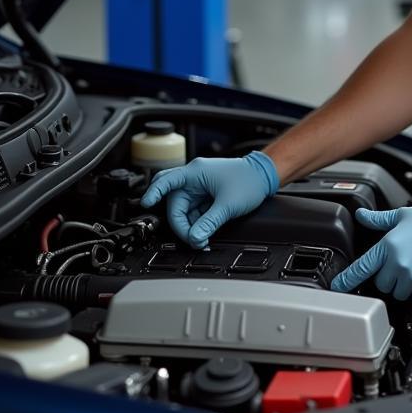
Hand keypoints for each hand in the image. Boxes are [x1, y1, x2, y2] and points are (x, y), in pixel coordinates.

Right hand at [139, 151, 279, 248]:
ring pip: (183, 211)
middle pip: (174, 204)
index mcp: (195, 173)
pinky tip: (204, 234)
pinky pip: (193, 212)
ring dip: (189, 226)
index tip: (146, 204)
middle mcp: (194, 178)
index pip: (165, 181)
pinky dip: (196, 224)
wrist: (265, 176)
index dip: (153, 193)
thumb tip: (195, 238)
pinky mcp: (205, 196)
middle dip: (179, 224)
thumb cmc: (249, 180)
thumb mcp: (228, 205)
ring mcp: (199, 187)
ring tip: (202, 239)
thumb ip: (209, 223)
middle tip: (191, 238)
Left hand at [331, 197, 411, 303]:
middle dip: (389, 276)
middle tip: (402, 262)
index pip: (361, 268)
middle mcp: (398, 265)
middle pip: (382, 284)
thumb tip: (362, 216)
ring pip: (398, 293)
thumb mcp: (403, 216)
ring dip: (404, 285)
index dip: (346, 280)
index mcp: (388, 246)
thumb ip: (378, 219)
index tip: (337, 288)